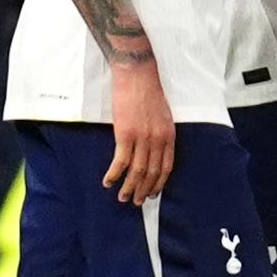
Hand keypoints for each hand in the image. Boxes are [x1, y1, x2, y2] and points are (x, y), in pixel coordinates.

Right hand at [105, 59, 173, 204]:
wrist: (137, 75)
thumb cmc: (148, 91)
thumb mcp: (163, 115)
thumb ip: (160, 132)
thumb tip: (154, 148)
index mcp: (168, 135)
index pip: (166, 166)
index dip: (159, 183)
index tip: (153, 193)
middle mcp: (158, 139)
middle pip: (152, 172)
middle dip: (144, 190)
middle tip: (137, 202)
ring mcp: (142, 138)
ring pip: (137, 171)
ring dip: (129, 187)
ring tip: (123, 197)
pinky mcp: (125, 134)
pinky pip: (120, 161)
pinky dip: (114, 174)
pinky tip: (108, 182)